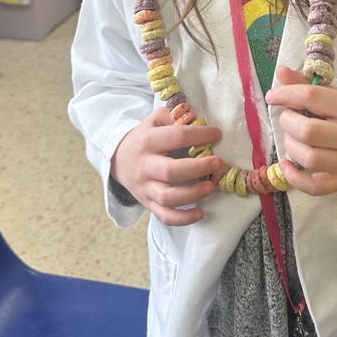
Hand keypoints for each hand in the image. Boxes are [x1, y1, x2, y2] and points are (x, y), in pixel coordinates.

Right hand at [111, 107, 223, 225]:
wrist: (118, 159)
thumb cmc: (144, 138)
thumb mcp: (154, 120)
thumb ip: (174, 117)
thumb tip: (198, 121)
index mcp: (148, 141)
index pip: (176, 137)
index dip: (199, 135)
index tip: (217, 134)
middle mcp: (145, 166)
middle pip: (171, 171)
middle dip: (198, 168)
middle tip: (218, 162)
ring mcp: (146, 187)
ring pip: (168, 197)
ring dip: (192, 194)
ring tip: (211, 187)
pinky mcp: (148, 203)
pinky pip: (165, 216)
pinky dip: (183, 219)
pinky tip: (200, 213)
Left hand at [265, 66, 336, 196]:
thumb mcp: (335, 96)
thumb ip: (307, 85)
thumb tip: (281, 72)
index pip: (312, 97)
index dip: (286, 94)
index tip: (272, 96)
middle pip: (308, 131)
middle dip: (288, 122)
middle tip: (289, 118)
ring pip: (309, 158)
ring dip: (290, 146)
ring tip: (292, 137)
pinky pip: (312, 186)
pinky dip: (293, 177)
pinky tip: (286, 164)